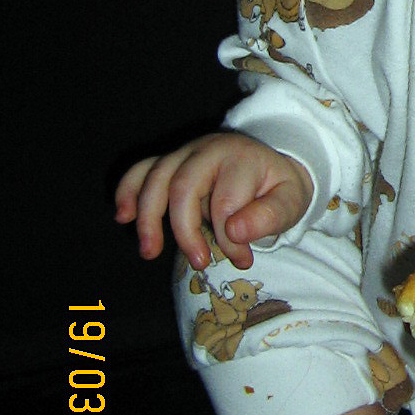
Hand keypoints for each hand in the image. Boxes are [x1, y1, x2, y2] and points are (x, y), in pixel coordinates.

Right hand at [114, 133, 312, 270]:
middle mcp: (209, 150)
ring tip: (149, 252)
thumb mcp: (291, 202)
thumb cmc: (277, 189)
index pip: (225, 201)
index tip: (242, 260)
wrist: (272, 167)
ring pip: (156, 177)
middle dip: (185, 230)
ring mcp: (185, 152)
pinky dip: (128, 191)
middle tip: (199, 264)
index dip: (229, 238)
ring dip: (148, 217)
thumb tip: (234, 232)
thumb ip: (269, 217)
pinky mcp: (170, 160)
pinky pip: (141, 170)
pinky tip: (123, 217)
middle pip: (183, 185)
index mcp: (241, 158)